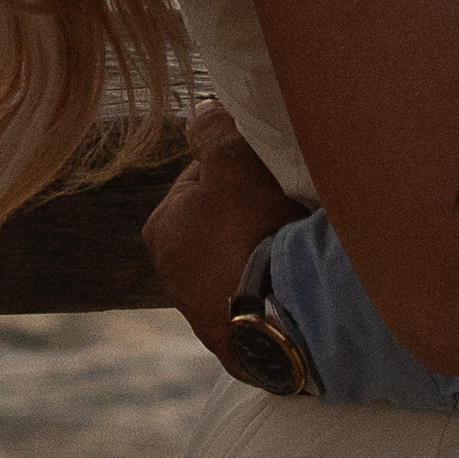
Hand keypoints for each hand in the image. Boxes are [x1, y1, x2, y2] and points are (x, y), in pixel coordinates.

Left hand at [144, 100, 301, 375]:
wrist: (286, 313)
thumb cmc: (252, 228)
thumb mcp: (232, 160)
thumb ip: (213, 128)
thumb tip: (204, 109)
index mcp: (161, 229)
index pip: (201, 181)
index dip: (238, 171)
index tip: (268, 175)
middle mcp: (171, 277)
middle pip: (218, 228)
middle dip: (248, 217)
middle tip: (286, 210)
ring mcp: (203, 317)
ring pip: (238, 268)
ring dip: (262, 258)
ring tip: (296, 252)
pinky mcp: (237, 348)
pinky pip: (259, 307)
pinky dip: (274, 295)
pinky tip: (297, 287)